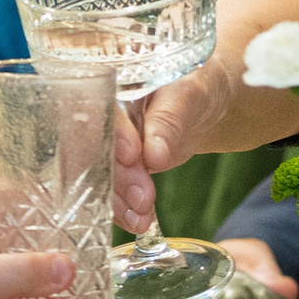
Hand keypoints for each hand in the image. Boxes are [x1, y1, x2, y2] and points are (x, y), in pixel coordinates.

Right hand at [113, 61, 230, 233]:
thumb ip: (169, 121)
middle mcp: (98, 108)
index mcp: (108, 77)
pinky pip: (110, 187)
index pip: (98, 104)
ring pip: (97, 173)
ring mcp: (104, 139)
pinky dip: (123, 208)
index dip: (111, 132)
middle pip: (92, 146)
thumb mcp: (190, 94)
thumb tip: (154, 155)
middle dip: (117, 176)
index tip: (132, 155)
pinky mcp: (114, 164)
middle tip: (142, 197)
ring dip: (117, 199)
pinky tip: (138, 221)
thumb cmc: (198, 82)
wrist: (207, 101)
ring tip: (141, 218)